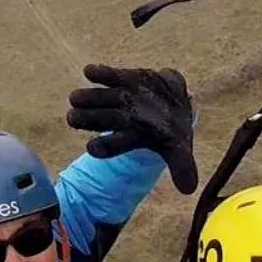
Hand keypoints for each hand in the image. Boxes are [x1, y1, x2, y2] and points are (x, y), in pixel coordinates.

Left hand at [67, 65, 198, 193]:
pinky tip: (89, 72)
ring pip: (99, 99)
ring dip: (87, 98)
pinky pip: (108, 76)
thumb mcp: (179, 149)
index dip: (103, 147)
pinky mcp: (125, 78)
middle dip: (86, 120)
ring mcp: (121, 97)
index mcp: (132, 137)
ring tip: (75, 98)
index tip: (92, 147)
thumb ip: (182, 167)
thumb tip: (189, 190)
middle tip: (72, 119)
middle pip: (100, 120)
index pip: (113, 146)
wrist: (174, 100)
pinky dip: (99, 73)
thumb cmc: (172, 129)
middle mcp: (122, 118)